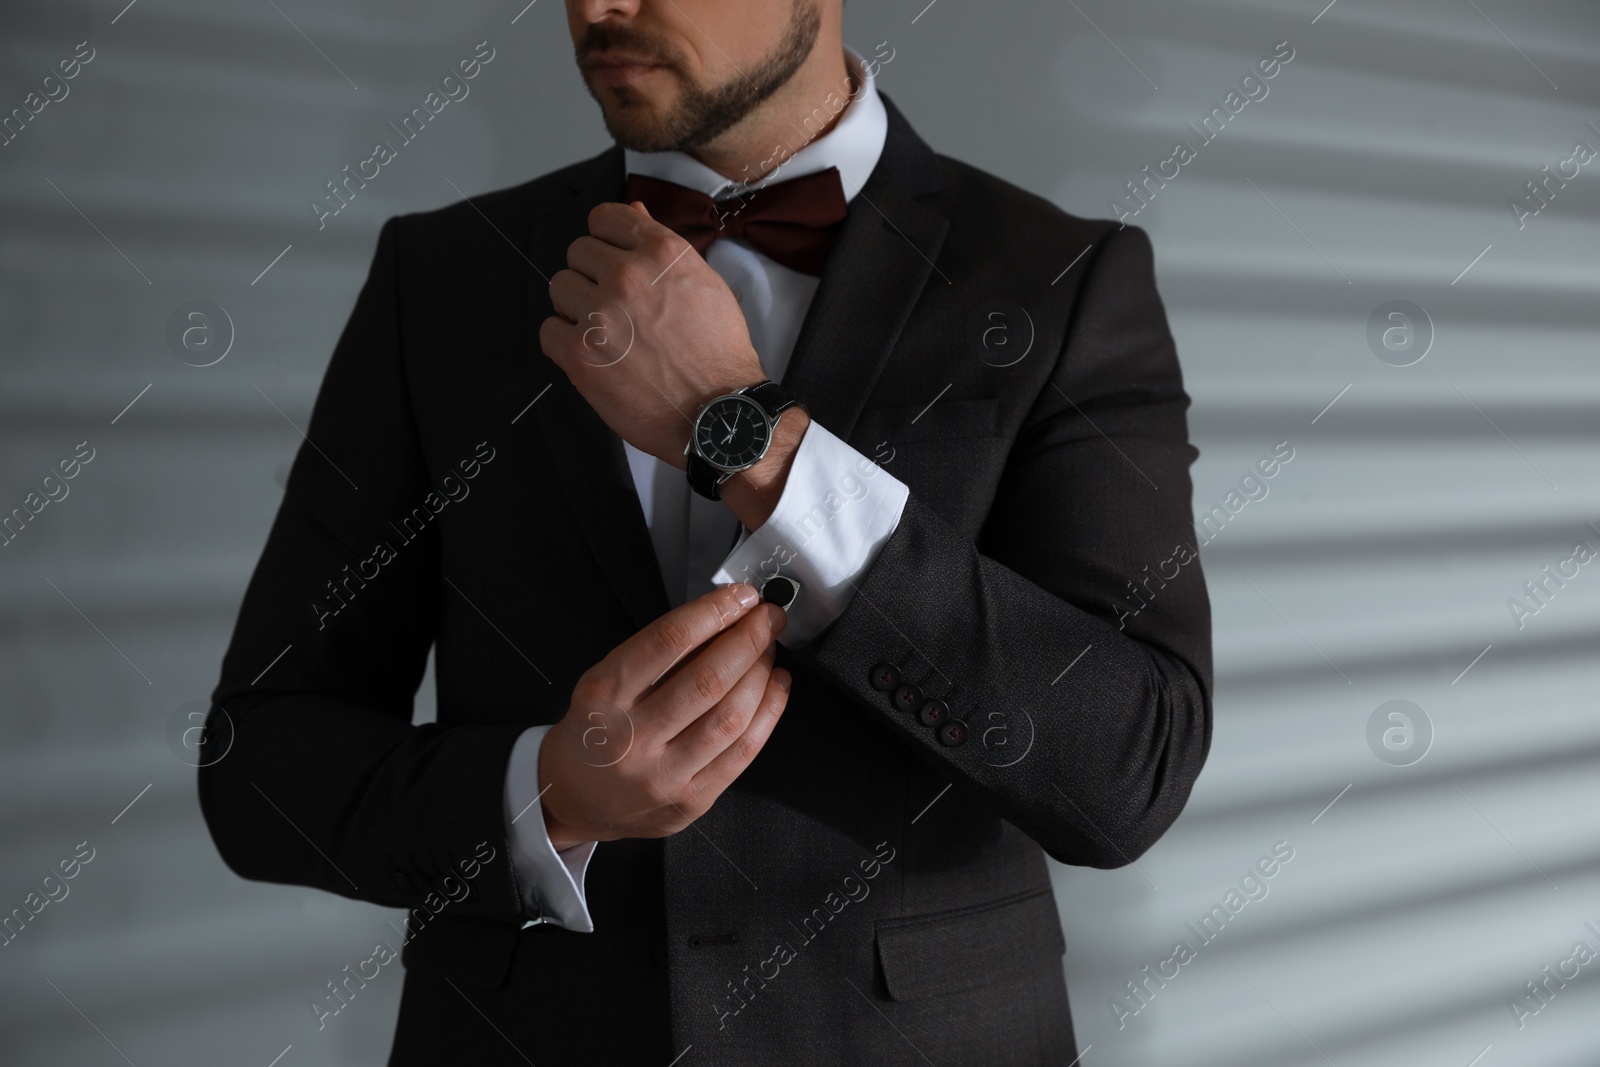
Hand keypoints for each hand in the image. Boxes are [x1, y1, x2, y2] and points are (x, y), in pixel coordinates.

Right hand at [538, 582, 791, 850]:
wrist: (574, 798)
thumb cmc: (595, 730)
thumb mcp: (606, 680)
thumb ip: (660, 653)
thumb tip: (725, 618)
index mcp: (603, 697)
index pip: (667, 642)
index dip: (712, 612)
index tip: (740, 596)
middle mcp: (631, 738)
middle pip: (707, 680)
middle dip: (748, 640)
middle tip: (768, 618)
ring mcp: (663, 775)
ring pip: (731, 717)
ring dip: (761, 674)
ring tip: (769, 650)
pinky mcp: (690, 801)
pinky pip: (742, 753)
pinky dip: (768, 712)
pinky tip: (776, 686)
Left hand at [540, 201, 764, 468]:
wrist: (719, 411)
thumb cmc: (718, 354)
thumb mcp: (705, 285)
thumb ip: (662, 248)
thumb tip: (633, 213)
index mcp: (662, 253)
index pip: (606, 217)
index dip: (606, 239)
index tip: (611, 258)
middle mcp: (628, 276)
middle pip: (578, 251)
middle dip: (593, 275)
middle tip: (615, 305)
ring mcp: (600, 315)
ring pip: (559, 286)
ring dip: (576, 306)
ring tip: (604, 330)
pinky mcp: (580, 354)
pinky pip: (548, 330)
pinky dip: (564, 342)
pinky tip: (592, 354)